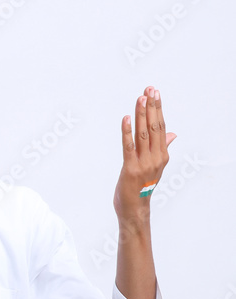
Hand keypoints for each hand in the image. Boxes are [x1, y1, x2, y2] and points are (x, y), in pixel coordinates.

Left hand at [113, 85, 176, 220]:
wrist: (134, 209)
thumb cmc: (141, 187)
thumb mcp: (154, 166)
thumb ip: (162, 148)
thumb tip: (172, 133)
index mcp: (162, 155)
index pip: (161, 127)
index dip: (158, 109)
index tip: (155, 93)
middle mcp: (156, 158)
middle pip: (154, 127)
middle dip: (152, 107)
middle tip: (150, 89)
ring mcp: (144, 163)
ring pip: (143, 134)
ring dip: (142, 115)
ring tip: (141, 98)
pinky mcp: (130, 168)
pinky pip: (129, 147)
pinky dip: (127, 131)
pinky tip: (126, 118)